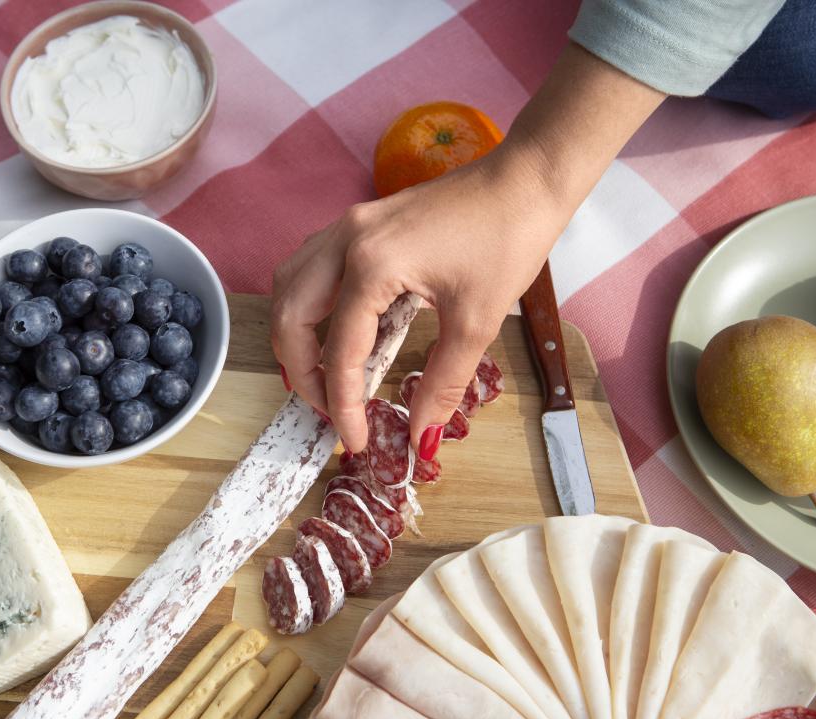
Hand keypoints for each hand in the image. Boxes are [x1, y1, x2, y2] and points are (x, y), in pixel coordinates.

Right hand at [271, 143, 564, 454]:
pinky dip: (310, 305)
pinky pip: (311, 267)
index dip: (342, 404)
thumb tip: (422, 436)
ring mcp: (349, 225)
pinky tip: (338, 330)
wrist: (525, 182)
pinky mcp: (360, 222)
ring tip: (324, 375)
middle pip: (290, 316)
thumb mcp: (476, 322)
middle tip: (330, 409)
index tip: (355, 440)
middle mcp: (347, 240)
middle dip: (301, 371)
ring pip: (290, 286)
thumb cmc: (507, 240)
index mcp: (372, 264)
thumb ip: (443, 384)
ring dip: (296, 334)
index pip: (339, 350)